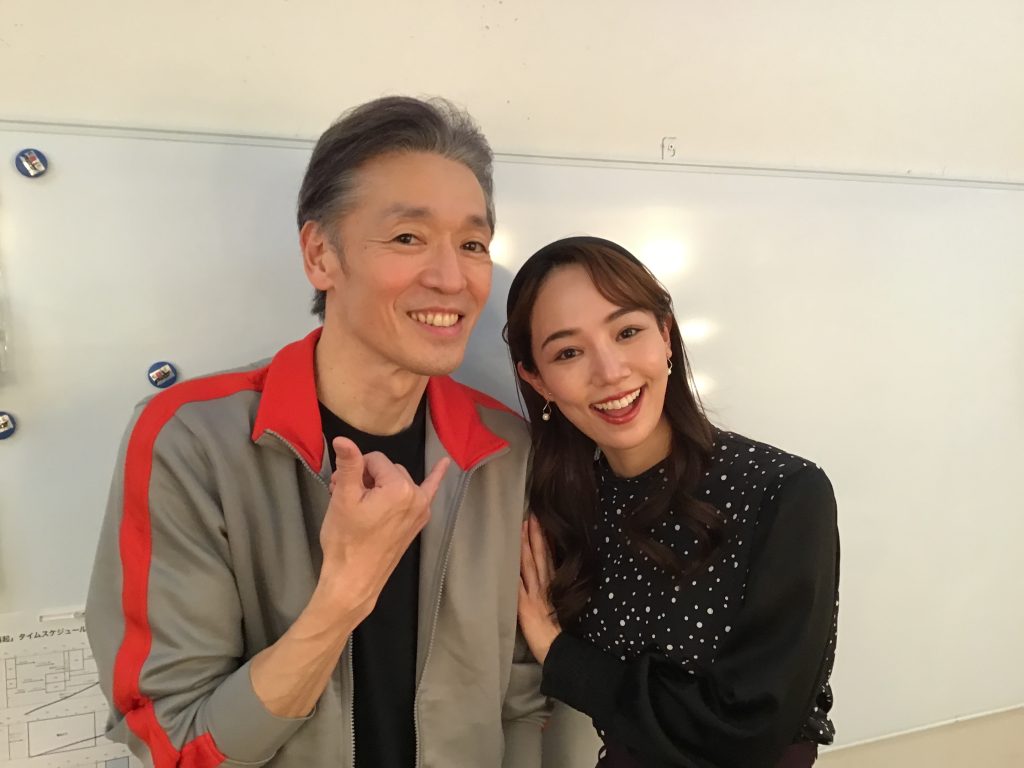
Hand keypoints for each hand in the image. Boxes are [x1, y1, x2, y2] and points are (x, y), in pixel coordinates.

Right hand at [318, 437, 448, 619]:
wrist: (354, 579)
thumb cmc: (346, 540)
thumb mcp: (343, 499)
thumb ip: (348, 465)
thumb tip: (343, 439)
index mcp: (399, 487)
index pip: (373, 460)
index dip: (355, 470)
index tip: (340, 487)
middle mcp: (416, 496)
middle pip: (386, 470)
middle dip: (366, 477)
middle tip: (344, 496)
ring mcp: (421, 510)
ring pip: (397, 481)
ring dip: (381, 485)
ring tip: (360, 504)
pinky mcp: (418, 522)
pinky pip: (429, 492)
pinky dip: (435, 477)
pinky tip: (445, 463)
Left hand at [518, 514, 561, 664]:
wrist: (560, 650)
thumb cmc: (563, 633)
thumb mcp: (564, 607)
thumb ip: (559, 590)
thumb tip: (557, 576)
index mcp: (554, 586)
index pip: (550, 558)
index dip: (546, 540)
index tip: (542, 522)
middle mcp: (544, 587)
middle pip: (540, 555)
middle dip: (536, 534)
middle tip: (532, 514)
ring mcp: (534, 594)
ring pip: (529, 564)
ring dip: (526, 544)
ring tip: (523, 526)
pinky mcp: (524, 605)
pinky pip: (517, 583)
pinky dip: (514, 569)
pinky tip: (510, 556)